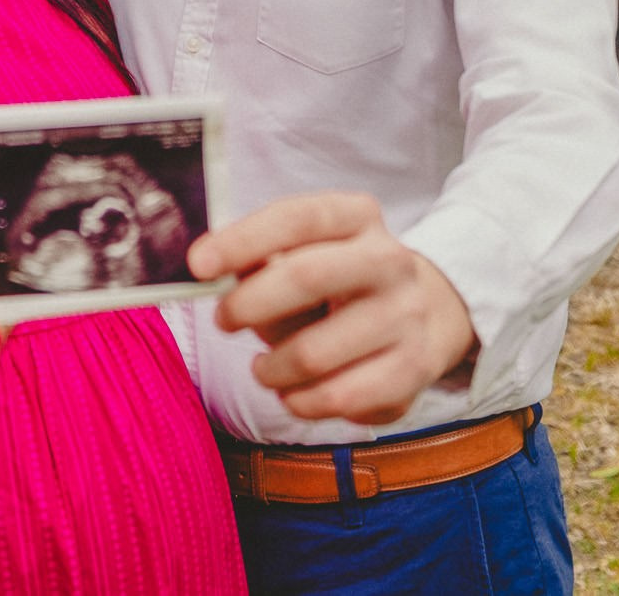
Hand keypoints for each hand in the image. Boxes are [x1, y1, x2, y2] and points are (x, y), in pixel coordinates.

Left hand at [187, 193, 475, 425]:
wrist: (420, 315)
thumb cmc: (336, 282)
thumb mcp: (304, 252)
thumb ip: (259, 258)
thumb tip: (207, 268)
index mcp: (358, 217)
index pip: (297, 218)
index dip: (243, 240)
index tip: (198, 265)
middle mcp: (390, 261)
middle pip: (306, 277)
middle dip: (248, 304)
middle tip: (223, 320)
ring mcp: (407, 316)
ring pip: (314, 352)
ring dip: (270, 368)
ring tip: (263, 367)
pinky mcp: (413, 370)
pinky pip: (337, 398)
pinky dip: (300, 401)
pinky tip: (294, 391)